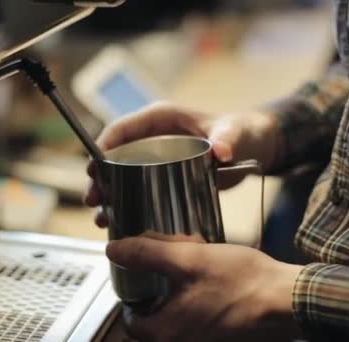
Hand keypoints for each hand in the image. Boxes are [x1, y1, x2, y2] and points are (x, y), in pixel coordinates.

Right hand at [85, 102, 279, 226]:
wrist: (255, 149)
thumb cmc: (243, 132)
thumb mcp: (235, 133)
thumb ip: (228, 137)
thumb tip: (221, 150)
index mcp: (160, 119)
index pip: (122, 129)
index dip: (103, 146)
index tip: (93, 167)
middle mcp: (152, 138)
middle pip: (115, 156)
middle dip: (100, 178)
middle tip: (94, 199)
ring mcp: (156, 158)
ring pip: (121, 176)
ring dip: (109, 195)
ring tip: (102, 217)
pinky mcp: (163, 177)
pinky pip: (137, 189)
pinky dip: (126, 204)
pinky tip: (119, 223)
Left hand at [107, 236, 302, 341]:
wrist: (290, 299)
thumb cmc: (241, 282)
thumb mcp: (187, 258)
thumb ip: (146, 254)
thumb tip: (113, 251)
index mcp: (166, 332)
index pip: (130, 320)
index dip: (130, 292)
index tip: (140, 272)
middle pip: (156, 309)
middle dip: (162, 277)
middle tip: (176, 253)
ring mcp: (204, 340)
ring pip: (178, 307)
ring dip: (182, 280)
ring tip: (197, 253)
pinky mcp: (222, 334)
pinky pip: (198, 312)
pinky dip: (199, 290)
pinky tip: (213, 267)